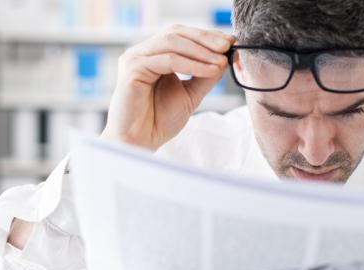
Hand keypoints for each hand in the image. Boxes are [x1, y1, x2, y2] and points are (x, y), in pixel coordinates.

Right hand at [101, 24, 235, 149]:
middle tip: (228, 45)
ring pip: (172, 42)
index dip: (206, 36)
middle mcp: (142, 53)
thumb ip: (205, 76)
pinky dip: (191, 64)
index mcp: (154, 55)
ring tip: (221, 61)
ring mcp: (136, 59)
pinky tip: (209, 70)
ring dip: (201, 50)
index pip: (181, 35)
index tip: (230, 42)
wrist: (140, 142)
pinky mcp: (133, 69)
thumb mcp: (190, 95)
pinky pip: (168, 60)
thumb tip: (225, 58)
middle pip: (176, 33)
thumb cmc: (159, 121)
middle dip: (205, 38)